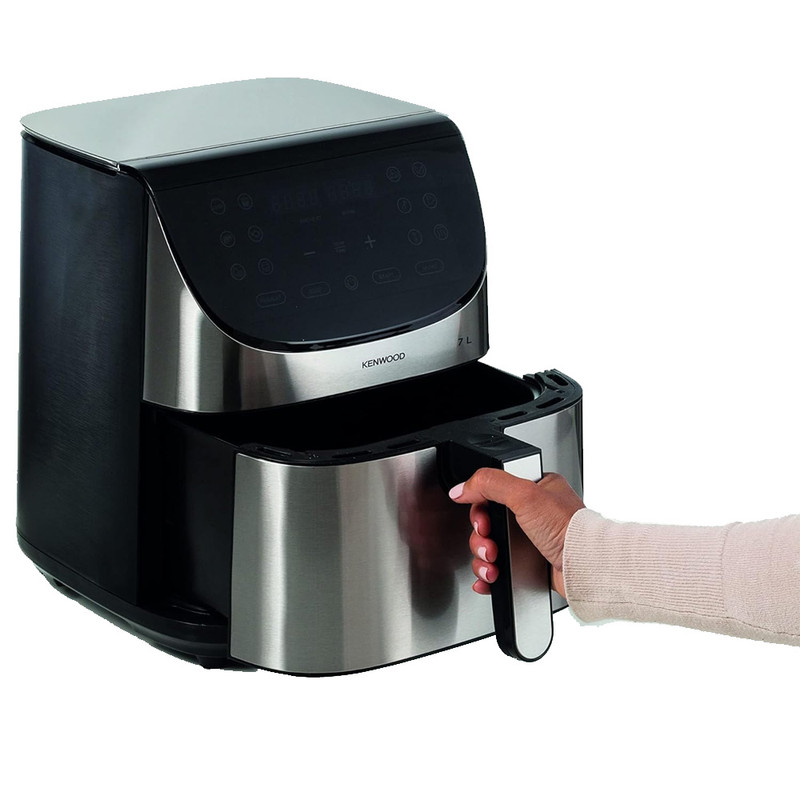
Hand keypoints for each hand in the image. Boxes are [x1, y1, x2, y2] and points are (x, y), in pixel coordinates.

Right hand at [448, 470, 584, 597]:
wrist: (587, 567)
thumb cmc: (568, 529)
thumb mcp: (525, 494)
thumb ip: (489, 483)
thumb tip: (461, 488)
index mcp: (536, 489)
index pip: (493, 492)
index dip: (481, 508)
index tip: (482, 519)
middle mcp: (534, 513)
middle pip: (488, 522)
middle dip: (481, 538)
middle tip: (489, 544)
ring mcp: (531, 540)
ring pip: (491, 547)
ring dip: (483, 558)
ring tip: (492, 565)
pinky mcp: (531, 564)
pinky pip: (499, 567)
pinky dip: (489, 574)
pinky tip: (488, 577)